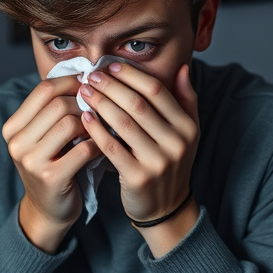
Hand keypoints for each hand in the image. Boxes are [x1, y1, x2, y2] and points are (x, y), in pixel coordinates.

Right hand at [2, 76, 101, 251]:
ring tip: (99, 128)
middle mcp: (17, 143)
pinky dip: (98, 144)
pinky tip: (102, 147)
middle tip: (99, 107)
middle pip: (57, 104)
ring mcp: (32, 161)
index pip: (43, 89)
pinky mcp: (51, 178)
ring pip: (70, 123)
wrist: (49, 210)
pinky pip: (83, 148)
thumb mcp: (43, 137)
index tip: (90, 83)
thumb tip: (84, 75)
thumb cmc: (53, 165)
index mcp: (12, 128)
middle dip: (84, 103)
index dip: (70, 81)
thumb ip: (53, 110)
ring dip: (92, 124)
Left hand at [79, 62, 199, 253]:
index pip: (157, 91)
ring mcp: (158, 161)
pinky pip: (112, 148)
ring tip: (84, 92)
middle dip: (112, 86)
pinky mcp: (138, 177)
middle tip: (92, 76)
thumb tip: (181, 67)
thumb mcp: (186, 132)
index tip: (111, 66)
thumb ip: (186, 99)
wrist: (166, 206)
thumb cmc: (170, 162)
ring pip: (123, 123)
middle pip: (138, 104)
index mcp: (188, 126)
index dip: (132, 75)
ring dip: (101, 104)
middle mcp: (176, 143)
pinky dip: (97, 130)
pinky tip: (85, 118)